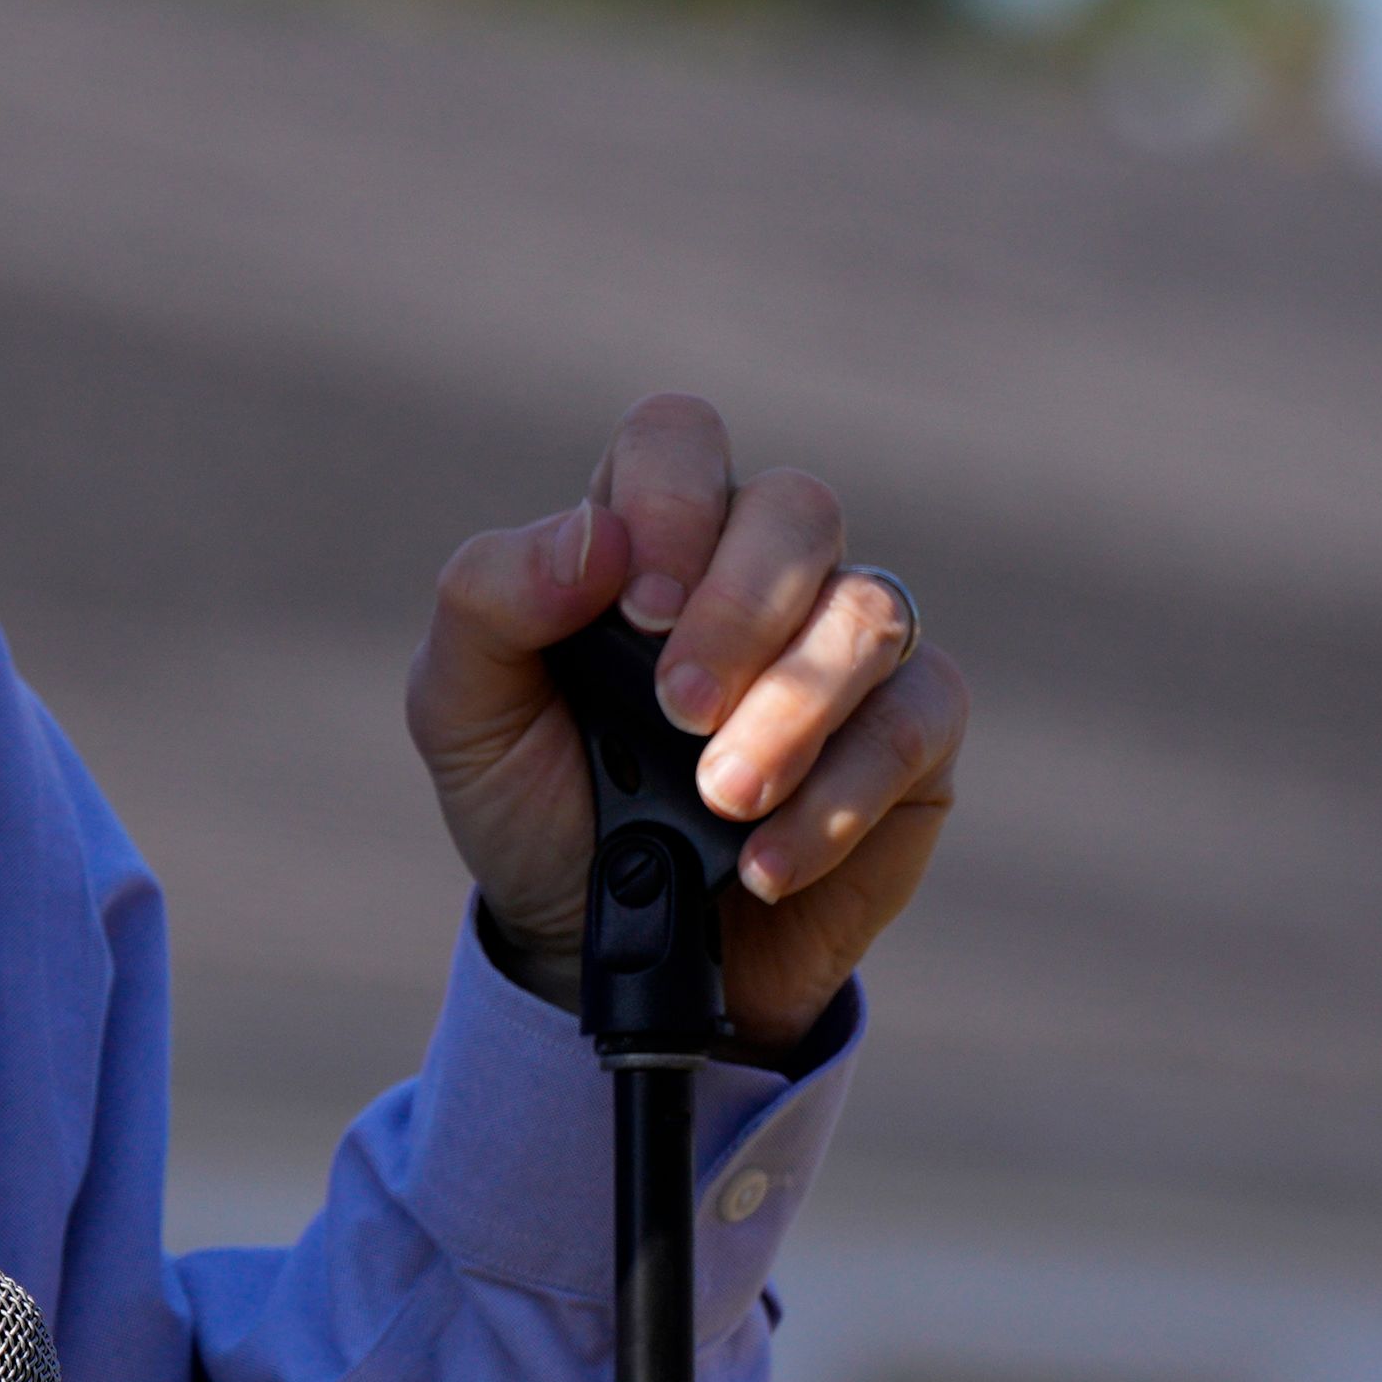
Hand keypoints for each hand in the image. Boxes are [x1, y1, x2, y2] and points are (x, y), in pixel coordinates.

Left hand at [403, 393, 968, 1052]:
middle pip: (796, 507)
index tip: (637, 609)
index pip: (678, 438)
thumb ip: (491, 598)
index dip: (670, 499)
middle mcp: (755, 568)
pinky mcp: (911, 737)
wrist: (593, 944)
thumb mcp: (462, 705)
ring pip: (870, 610)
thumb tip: (596, 537)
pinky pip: (919, 717)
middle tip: (676, 711)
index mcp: (642, 534)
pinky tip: (761, 860)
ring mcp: (843, 645)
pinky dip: (839, 795)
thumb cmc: (530, 796)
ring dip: (793, 706)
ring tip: (721, 796)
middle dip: (738, 609)